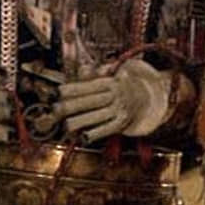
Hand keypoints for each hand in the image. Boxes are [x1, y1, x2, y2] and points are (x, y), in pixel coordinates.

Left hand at [55, 59, 169, 142]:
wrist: (148, 98)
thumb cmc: (124, 84)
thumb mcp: (113, 73)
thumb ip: (95, 72)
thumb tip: (81, 69)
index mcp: (112, 82)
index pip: (89, 85)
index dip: (72, 89)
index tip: (57, 92)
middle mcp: (116, 96)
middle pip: (91, 101)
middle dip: (71, 106)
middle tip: (56, 109)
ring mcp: (120, 110)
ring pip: (97, 117)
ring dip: (80, 122)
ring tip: (66, 125)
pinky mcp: (122, 123)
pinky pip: (106, 130)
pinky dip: (94, 133)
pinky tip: (83, 136)